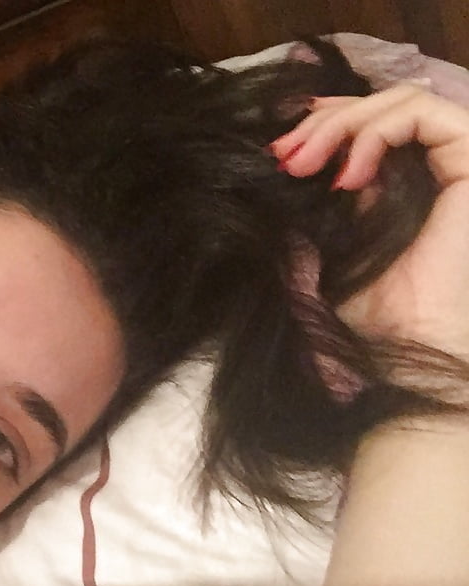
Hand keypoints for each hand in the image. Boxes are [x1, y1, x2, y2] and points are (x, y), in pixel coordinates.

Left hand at [270, 85, 468, 358]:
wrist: (413, 342)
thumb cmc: (376, 311)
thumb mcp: (326, 247)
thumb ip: (315, 206)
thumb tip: (290, 162)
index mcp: (405, 179)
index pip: (367, 123)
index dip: (321, 123)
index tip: (278, 152)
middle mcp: (436, 163)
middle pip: (379, 104)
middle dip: (321, 121)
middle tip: (283, 155)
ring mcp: (459, 158)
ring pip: (400, 98)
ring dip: (340, 124)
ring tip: (303, 166)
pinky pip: (423, 111)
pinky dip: (374, 133)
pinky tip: (345, 178)